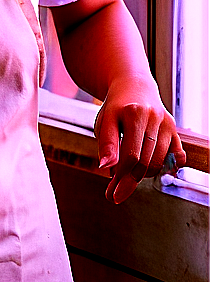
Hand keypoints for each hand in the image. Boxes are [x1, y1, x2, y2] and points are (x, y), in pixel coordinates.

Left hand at [94, 74, 186, 203]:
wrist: (133, 87)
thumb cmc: (115, 108)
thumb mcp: (104, 121)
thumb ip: (106, 144)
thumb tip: (106, 168)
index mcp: (132, 113)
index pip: (130, 155)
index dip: (120, 178)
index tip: (111, 195)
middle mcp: (153, 117)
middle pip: (145, 161)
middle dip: (129, 181)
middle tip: (116, 192)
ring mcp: (167, 124)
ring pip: (159, 162)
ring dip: (142, 175)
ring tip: (126, 174)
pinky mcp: (175, 129)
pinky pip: (176, 156)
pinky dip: (165, 168)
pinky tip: (151, 171)